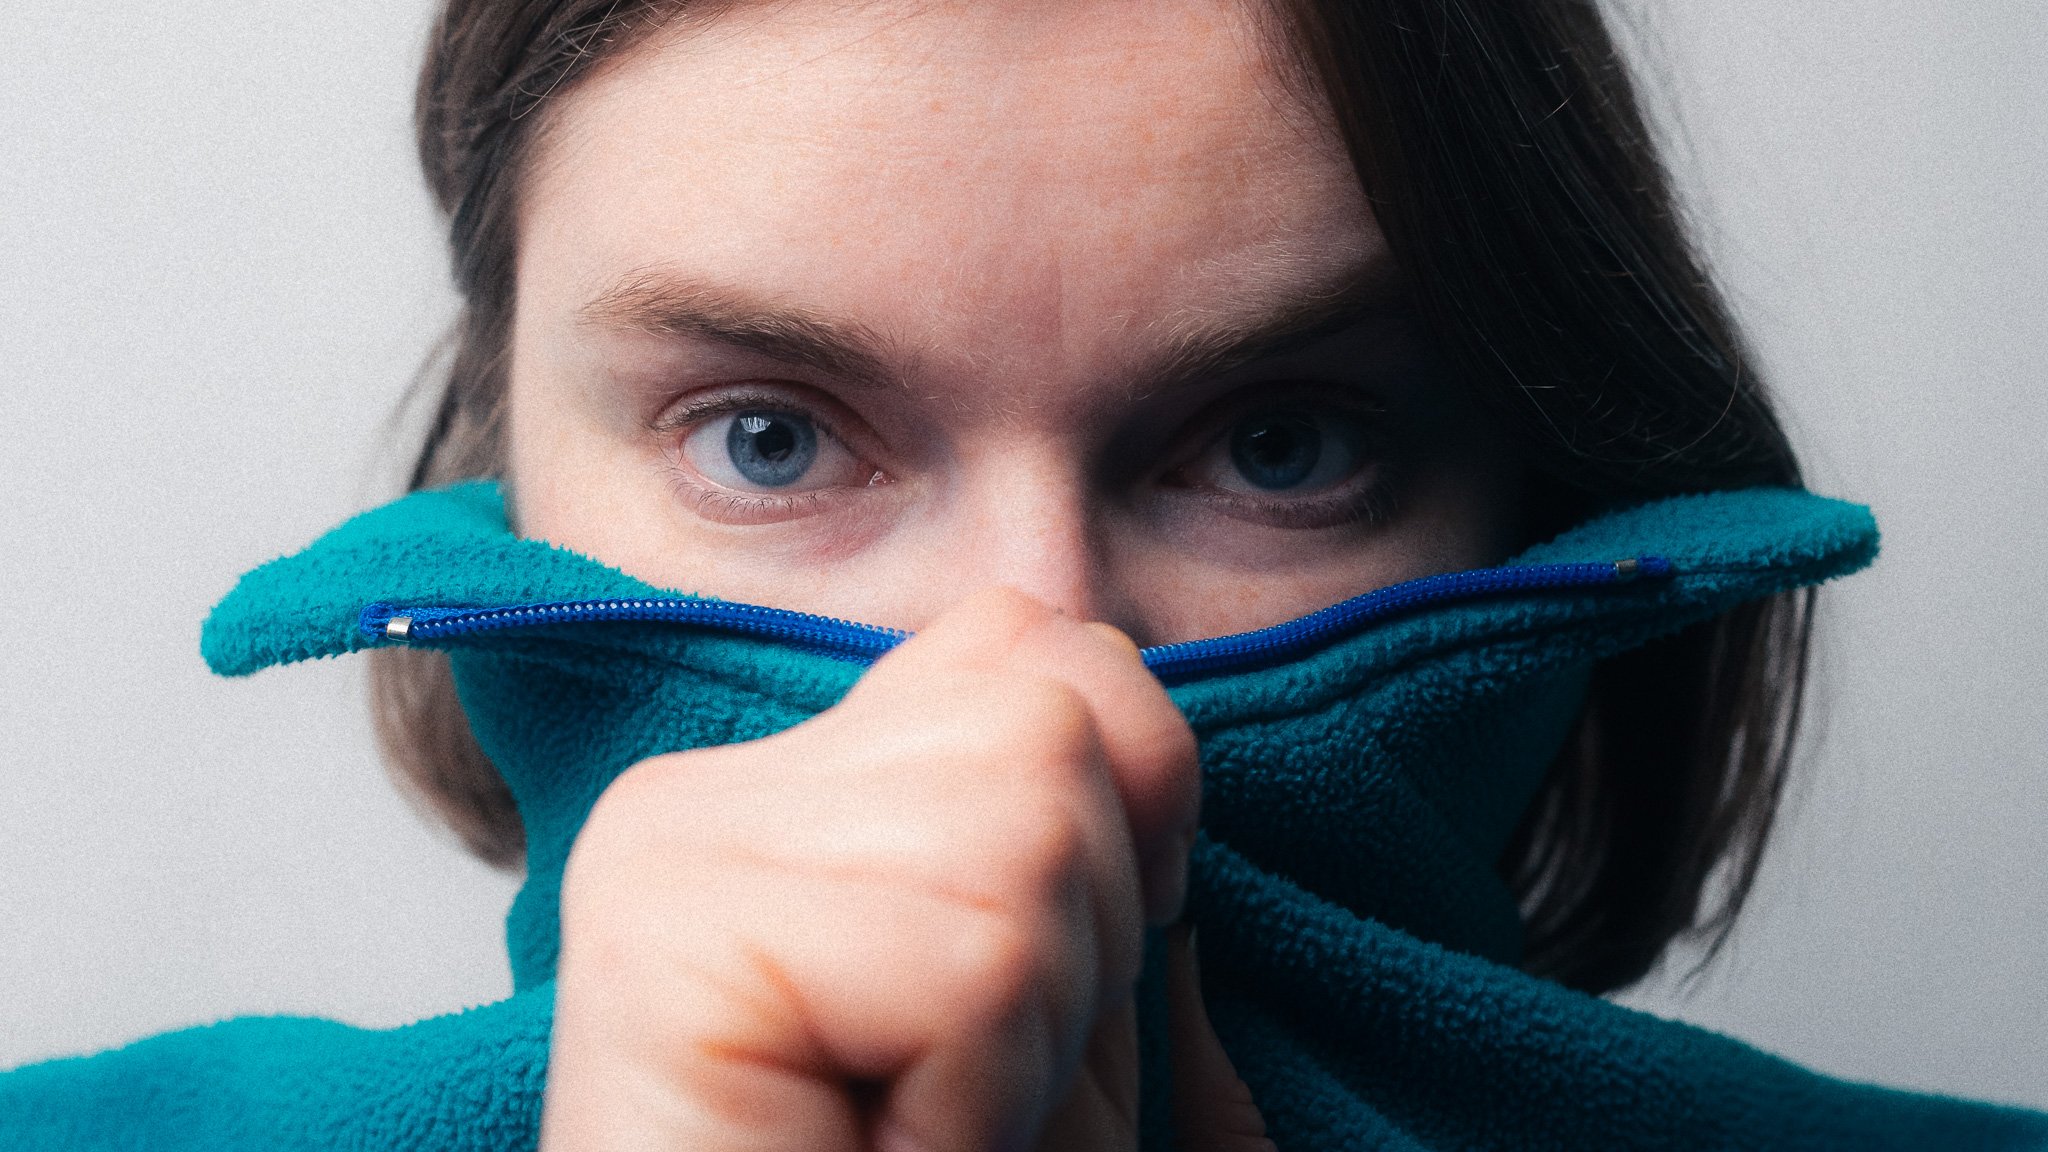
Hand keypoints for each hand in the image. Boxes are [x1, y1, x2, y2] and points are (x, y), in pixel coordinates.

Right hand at [541, 587, 1266, 1150]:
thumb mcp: (1063, 1055)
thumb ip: (1109, 894)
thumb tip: (1156, 752)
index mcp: (800, 794)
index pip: (1041, 644)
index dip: (1131, 820)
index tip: (1055, 1001)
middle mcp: (713, 794)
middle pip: (1055, 715)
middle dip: (1088, 944)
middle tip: (967, 1095)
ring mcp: (674, 852)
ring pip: (1026, 828)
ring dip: (1033, 1039)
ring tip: (917, 1132)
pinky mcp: (665, 935)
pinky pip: (963, 955)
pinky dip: (980, 1098)